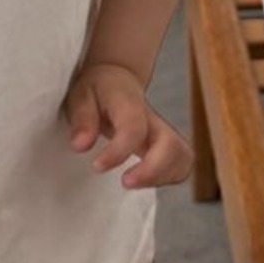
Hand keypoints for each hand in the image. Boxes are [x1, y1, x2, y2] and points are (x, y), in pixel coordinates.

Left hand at [63, 62, 193, 188]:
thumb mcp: (81, 96)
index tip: (97, 166)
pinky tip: (144, 180)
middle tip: (125, 182)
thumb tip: (80, 145)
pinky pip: (183, 165)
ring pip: (183, 157)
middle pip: (171, 145)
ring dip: (162, 177)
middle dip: (152, 171)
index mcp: (130, 103)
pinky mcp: (169, 145)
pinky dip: (169, 178)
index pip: (134, 128)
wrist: (116, 79)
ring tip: (133, 182)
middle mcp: (153, 118)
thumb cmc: (98, 90)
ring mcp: (165, 132)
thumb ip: (82, 120)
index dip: (118, 152)